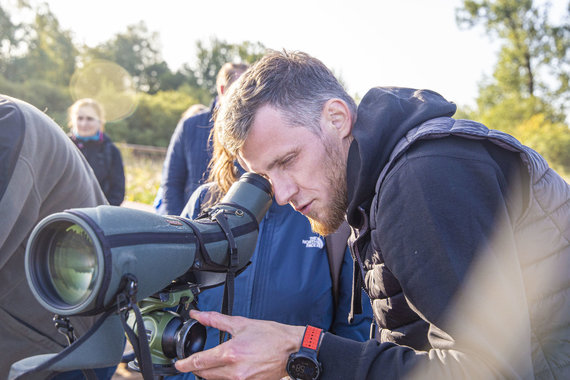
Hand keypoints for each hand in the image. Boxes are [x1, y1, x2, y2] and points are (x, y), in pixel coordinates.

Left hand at [175, 310, 304, 378]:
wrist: (292, 350)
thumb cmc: (271, 336)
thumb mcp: (241, 324)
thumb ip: (215, 319)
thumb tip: (198, 315)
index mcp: (230, 353)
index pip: (199, 362)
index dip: (185, 364)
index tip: (178, 364)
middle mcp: (234, 371)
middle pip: (204, 374)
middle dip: (196, 368)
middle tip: (193, 361)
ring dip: (210, 373)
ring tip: (211, 363)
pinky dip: (224, 376)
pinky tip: (228, 368)